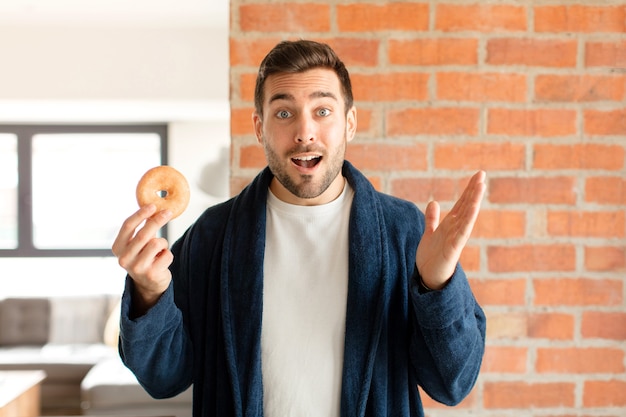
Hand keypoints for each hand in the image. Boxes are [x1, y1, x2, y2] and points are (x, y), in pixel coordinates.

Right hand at [112, 204, 173, 314]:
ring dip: (163, 243)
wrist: (149, 284)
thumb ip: (142, 228)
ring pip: (157, 243)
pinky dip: (168, 254)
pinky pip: (167, 254)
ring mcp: (137, 268)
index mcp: (118, 248)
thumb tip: (153, 207)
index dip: (140, 214)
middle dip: (158, 220)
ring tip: (160, 249)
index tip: (152, 206)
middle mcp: (124, 259)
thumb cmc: (144, 257)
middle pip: (144, 234)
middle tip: (168, 212)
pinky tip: (162, 261)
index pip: (127, 226)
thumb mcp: (137, 243)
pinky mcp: (151, 274)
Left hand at [416, 171, 485, 289]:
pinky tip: (473, 208)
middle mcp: (456, 229)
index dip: (469, 189)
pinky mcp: (453, 249)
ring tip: (480, 186)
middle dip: (473, 191)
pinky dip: (467, 220)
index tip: (478, 175)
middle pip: (466, 206)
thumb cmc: (430, 257)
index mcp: (450, 224)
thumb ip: (432, 219)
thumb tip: (434, 202)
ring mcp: (456, 238)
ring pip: (467, 216)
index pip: (462, 203)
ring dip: (473, 201)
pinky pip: (462, 233)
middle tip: (482, 175)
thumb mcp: (430, 233)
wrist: (427, 278)